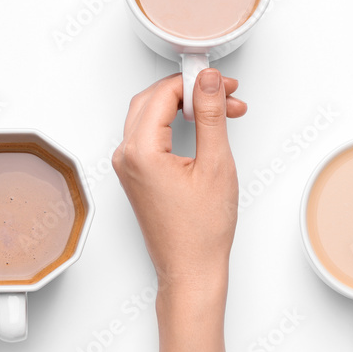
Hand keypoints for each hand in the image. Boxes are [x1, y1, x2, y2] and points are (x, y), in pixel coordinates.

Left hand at [113, 69, 247, 305]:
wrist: (191, 270)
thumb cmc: (202, 230)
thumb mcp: (216, 164)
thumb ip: (210, 115)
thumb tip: (207, 80)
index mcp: (141, 150)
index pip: (164, 93)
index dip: (196, 82)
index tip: (224, 84)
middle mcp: (126, 155)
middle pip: (153, 99)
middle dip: (190, 90)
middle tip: (226, 94)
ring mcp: (127, 166)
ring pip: (150, 114)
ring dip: (184, 106)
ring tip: (222, 110)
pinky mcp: (135, 174)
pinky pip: (150, 134)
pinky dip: (174, 124)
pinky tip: (202, 127)